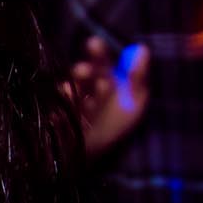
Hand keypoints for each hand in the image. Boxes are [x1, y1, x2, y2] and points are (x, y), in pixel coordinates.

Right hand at [65, 35, 150, 158]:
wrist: (85, 158)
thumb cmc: (112, 129)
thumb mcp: (131, 102)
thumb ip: (135, 76)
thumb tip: (142, 48)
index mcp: (117, 91)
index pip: (108, 66)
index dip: (100, 55)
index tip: (92, 43)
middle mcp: (98, 96)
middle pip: (89, 74)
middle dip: (84, 69)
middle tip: (81, 70)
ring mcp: (79, 105)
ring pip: (72, 85)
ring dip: (71, 85)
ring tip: (69, 90)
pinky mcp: (62, 114)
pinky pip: (60, 100)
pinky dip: (61, 100)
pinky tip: (61, 110)